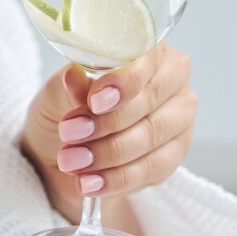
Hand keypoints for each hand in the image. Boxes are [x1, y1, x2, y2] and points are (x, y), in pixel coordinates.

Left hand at [19, 41, 197, 222]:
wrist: (61, 146)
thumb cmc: (65, 106)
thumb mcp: (56, 92)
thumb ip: (70, 86)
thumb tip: (75, 78)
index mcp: (148, 51)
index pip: (146, 62)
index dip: (122, 83)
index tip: (94, 101)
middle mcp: (173, 81)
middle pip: (148, 103)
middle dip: (105, 124)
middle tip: (69, 135)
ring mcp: (179, 119)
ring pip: (150, 138)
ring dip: (108, 153)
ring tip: (71, 161)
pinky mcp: (175, 155)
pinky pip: (151, 170)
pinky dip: (117, 179)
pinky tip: (90, 184)